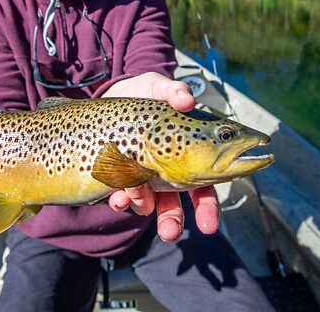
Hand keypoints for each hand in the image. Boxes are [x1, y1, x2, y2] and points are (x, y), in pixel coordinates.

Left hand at [101, 72, 219, 241]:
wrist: (111, 93)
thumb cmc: (145, 92)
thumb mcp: (159, 86)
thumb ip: (173, 91)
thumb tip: (187, 99)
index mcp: (188, 155)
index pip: (204, 187)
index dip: (207, 208)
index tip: (208, 225)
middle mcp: (167, 171)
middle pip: (176, 205)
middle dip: (173, 222)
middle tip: (170, 233)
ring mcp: (142, 175)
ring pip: (147, 204)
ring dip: (141, 206)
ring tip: (131, 195)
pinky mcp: (118, 174)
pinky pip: (121, 194)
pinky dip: (120, 197)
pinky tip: (116, 193)